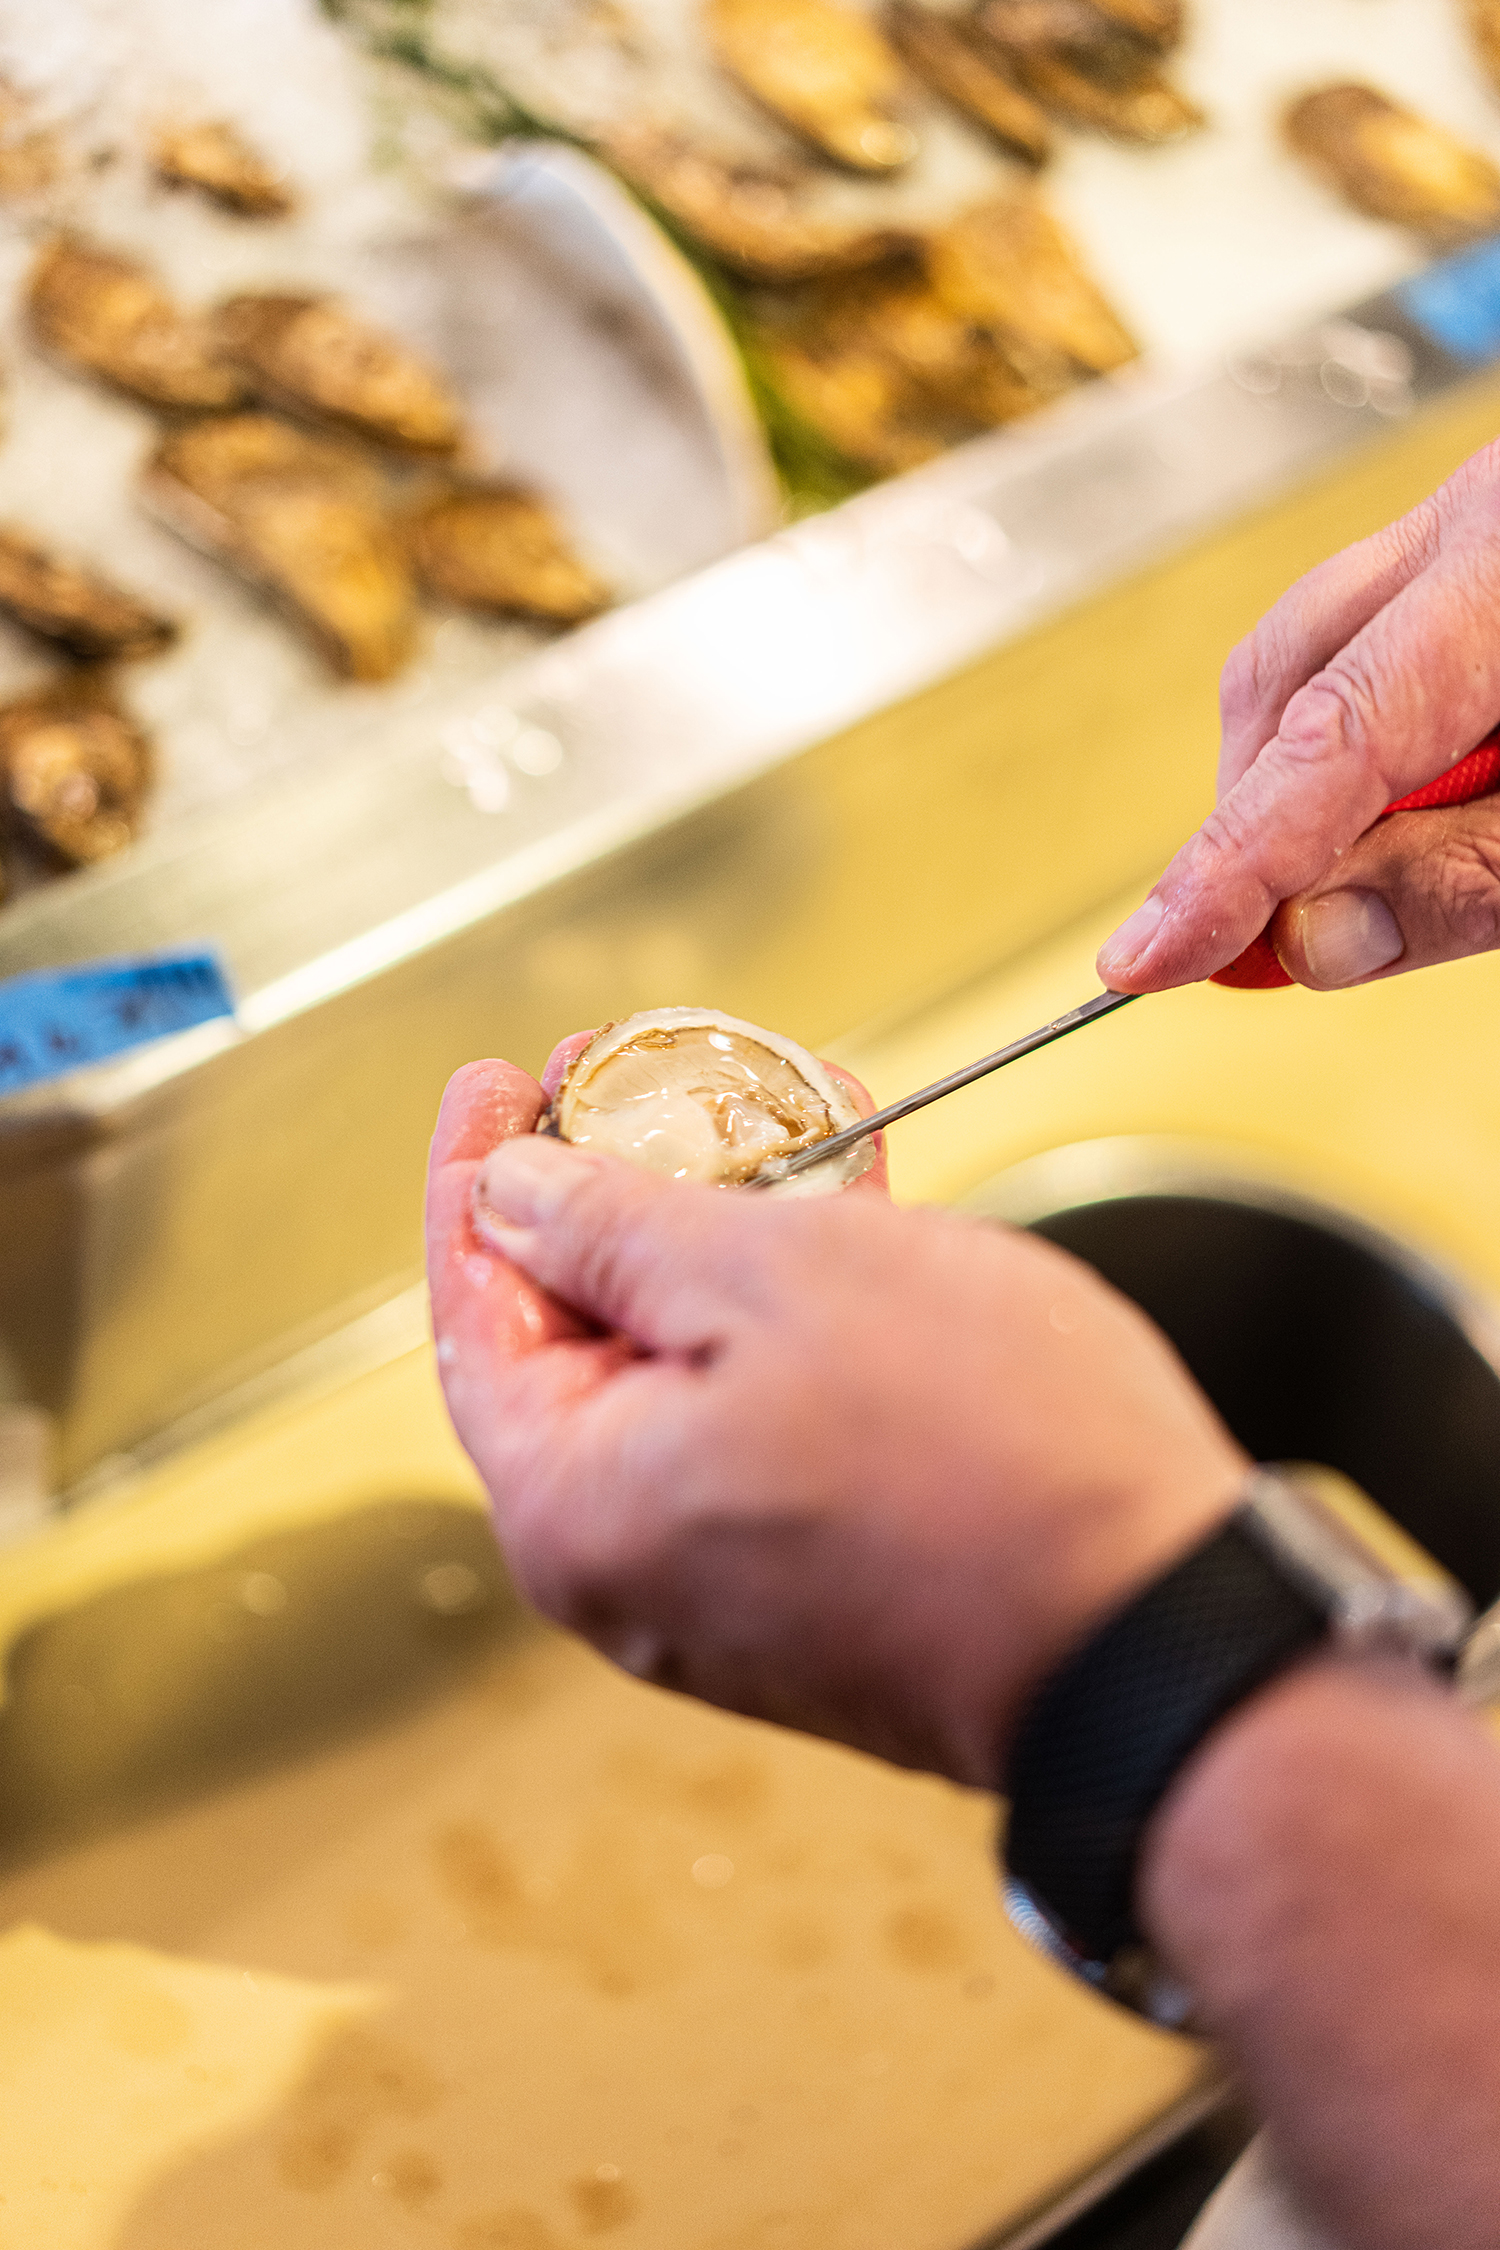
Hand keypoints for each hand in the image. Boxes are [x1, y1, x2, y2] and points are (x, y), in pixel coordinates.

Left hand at [426, 1050, 1243, 1785]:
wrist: (1160, 1635)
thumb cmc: (989, 1464)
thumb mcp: (782, 1278)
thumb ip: (617, 1229)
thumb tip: (512, 1197)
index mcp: (574, 1504)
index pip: (474, 1308)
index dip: (479, 1169)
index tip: (499, 1076)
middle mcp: (624, 1567)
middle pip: (573, 1340)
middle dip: (610, 1189)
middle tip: (639, 1075)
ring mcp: (720, 1584)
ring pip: (680, 1370)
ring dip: (715, 1238)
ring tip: (766, 1119)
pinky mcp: (812, 1579)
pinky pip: (758, 1418)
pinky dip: (782, 1315)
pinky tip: (837, 1215)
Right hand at [1097, 437, 1499, 991]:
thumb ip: (1460, 882)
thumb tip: (1314, 940)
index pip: (1331, 734)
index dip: (1232, 863)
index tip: (1151, 956)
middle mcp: (1477, 523)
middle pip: (1284, 680)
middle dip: (1259, 824)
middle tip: (1269, 943)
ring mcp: (1466, 529)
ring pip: (1303, 664)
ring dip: (1301, 792)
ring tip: (1349, 883)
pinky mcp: (1464, 558)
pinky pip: (1360, 650)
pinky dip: (1351, 753)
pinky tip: (1378, 816)